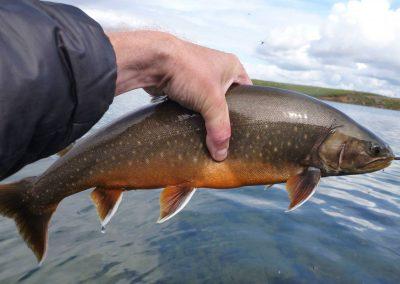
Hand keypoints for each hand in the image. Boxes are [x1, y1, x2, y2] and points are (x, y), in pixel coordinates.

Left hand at [108, 30, 251, 160]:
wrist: (151, 60)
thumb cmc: (187, 70)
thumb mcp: (211, 101)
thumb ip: (219, 128)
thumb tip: (221, 154)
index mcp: (232, 67)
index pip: (247, 93)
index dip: (247, 111)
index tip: (245, 130)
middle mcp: (216, 70)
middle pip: (226, 101)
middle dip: (223, 118)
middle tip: (225, 137)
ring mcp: (197, 77)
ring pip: (206, 104)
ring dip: (205, 118)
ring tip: (208, 136)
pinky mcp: (181, 84)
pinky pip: (190, 104)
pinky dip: (190, 116)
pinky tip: (190, 128)